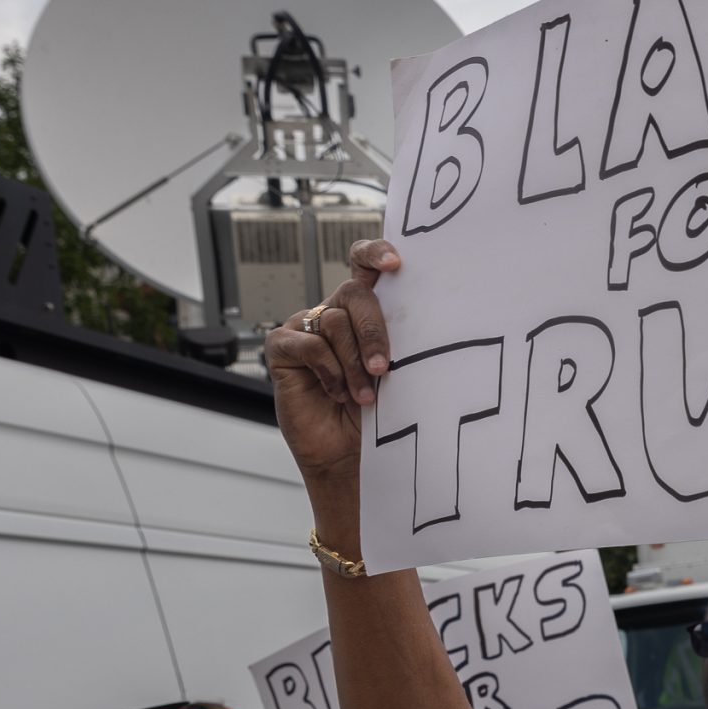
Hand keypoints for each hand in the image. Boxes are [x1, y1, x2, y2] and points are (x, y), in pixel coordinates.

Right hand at [263, 238, 400, 493]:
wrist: (350, 455)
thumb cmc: (378, 415)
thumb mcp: (397, 374)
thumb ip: (399, 341)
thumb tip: (424, 322)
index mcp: (365, 311)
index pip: (365, 264)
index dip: (375, 253)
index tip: (397, 263)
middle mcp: (335, 313)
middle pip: (354, 293)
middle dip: (374, 330)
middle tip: (384, 367)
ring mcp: (307, 327)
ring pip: (335, 322)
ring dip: (354, 363)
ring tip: (364, 397)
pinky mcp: (283, 347)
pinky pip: (308, 344)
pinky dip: (328, 370)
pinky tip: (337, 392)